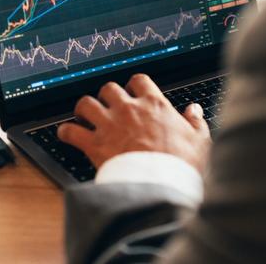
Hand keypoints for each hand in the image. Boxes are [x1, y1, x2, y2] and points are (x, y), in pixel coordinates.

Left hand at [57, 74, 211, 172]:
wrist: (161, 186)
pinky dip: (66, 132)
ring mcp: (109, 125)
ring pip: (86, 104)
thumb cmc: (181, 164)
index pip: (139, 81)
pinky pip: (70, 131)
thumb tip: (193, 110)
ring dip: (84, 109)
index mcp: (154, 105)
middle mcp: (129, 109)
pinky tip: (67, 134)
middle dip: (107, 96)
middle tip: (108, 106)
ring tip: (84, 115)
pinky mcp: (94, 144)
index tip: (134, 92)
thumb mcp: (199, 140)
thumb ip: (195, 121)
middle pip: (109, 89)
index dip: (134, 85)